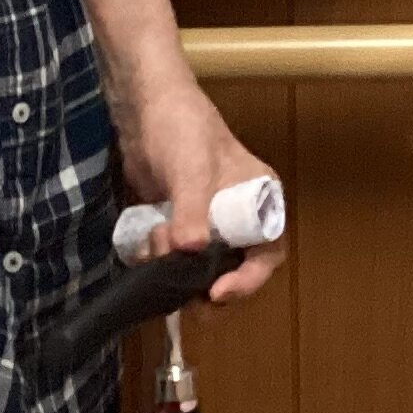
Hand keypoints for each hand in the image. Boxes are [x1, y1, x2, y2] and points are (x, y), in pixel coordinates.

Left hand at [117, 84, 285, 309]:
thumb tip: (189, 251)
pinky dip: (157, 261)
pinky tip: (144, 243)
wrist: (145, 111)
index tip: (217, 292)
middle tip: (186, 301)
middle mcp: (239, 218)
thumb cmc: (182, 130)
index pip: (268, 252)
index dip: (248, 279)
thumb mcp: (192, 169)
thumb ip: (192, 211)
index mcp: (260, 201)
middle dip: (206, 285)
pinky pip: (174, 259)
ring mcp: (208, 224)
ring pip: (201, 270)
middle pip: (235, 270)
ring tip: (157, 244)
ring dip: (176, 270)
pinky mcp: (179, 227)